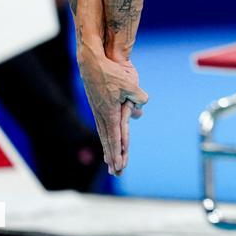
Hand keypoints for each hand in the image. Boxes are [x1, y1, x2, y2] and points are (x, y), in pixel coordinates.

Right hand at [77, 52, 148, 175]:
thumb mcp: (129, 84)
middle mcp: (102, 116)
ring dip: (108, 150)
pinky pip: (104, 125)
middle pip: (108, 141)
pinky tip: (109, 140)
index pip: (115, 138)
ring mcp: (99, 111)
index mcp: (110, 113)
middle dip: (112, 157)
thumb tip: (143, 105)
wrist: (92, 62)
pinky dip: (106, 136)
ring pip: (104, 134)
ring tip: (110, 163)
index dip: (117, 153)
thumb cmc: (111, 73)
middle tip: (116, 173)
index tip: (119, 166)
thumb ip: (138, 96)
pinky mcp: (98, 106)